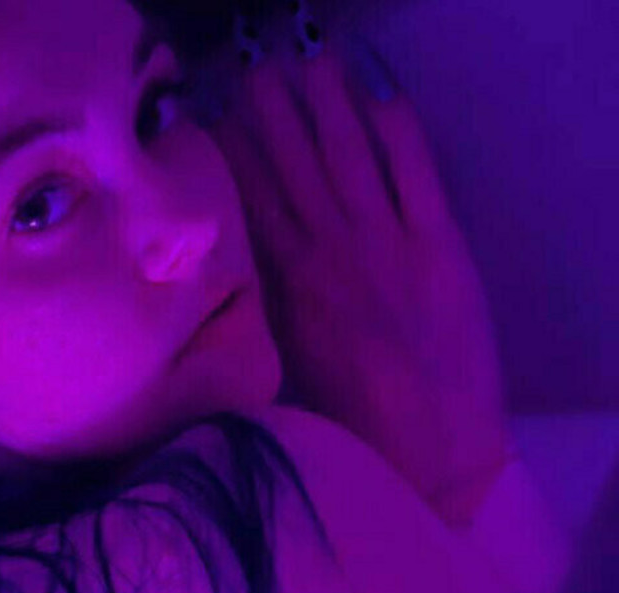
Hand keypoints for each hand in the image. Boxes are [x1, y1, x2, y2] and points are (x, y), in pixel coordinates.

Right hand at [207, 32, 515, 523]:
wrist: (430, 459)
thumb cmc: (350, 432)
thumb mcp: (286, 378)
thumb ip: (261, 323)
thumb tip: (228, 290)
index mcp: (287, 290)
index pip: (255, 203)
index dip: (237, 155)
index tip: (218, 116)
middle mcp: (330, 255)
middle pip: (297, 167)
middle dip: (274, 113)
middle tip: (255, 68)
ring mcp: (388, 247)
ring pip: (350, 159)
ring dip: (329, 107)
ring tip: (310, 63)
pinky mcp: (443, 249)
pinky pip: (418, 176)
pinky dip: (400, 136)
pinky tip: (382, 102)